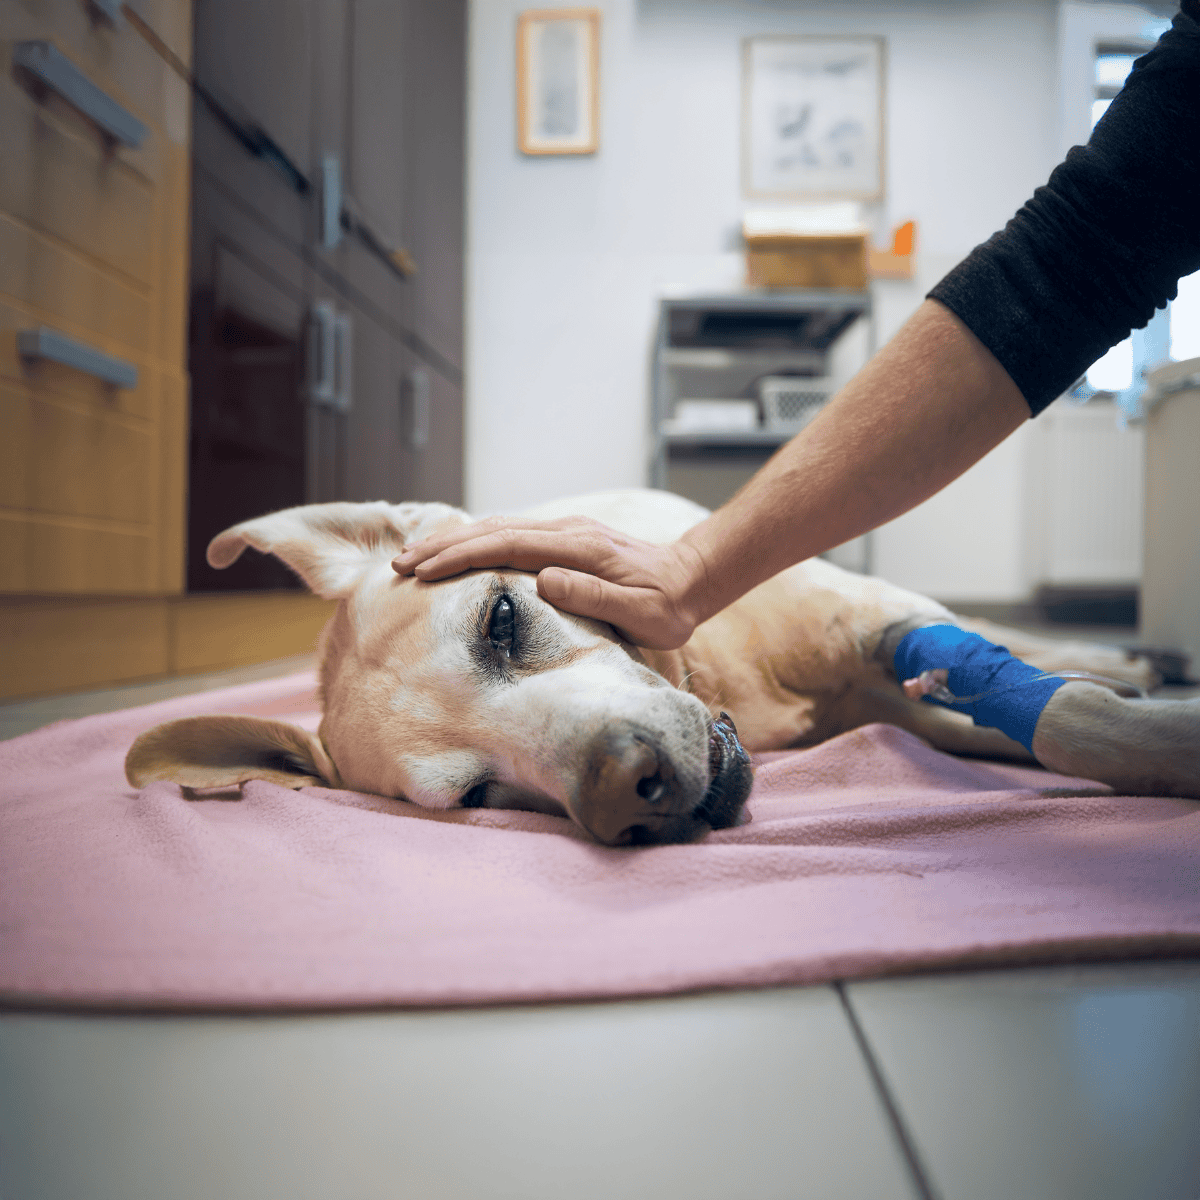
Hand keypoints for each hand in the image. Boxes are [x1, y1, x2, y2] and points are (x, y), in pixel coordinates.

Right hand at [391, 515, 707, 648]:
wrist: (692, 578)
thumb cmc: (668, 606)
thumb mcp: (643, 613)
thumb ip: (595, 595)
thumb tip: (543, 579)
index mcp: (580, 548)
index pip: (508, 546)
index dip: (463, 556)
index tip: (425, 571)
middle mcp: (567, 531)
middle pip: (493, 529)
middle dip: (443, 545)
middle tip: (398, 563)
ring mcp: (564, 531)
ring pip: (497, 528)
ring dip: (453, 541)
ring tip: (413, 557)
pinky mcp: (563, 538)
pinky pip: (509, 533)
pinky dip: (474, 540)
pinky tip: (453, 550)